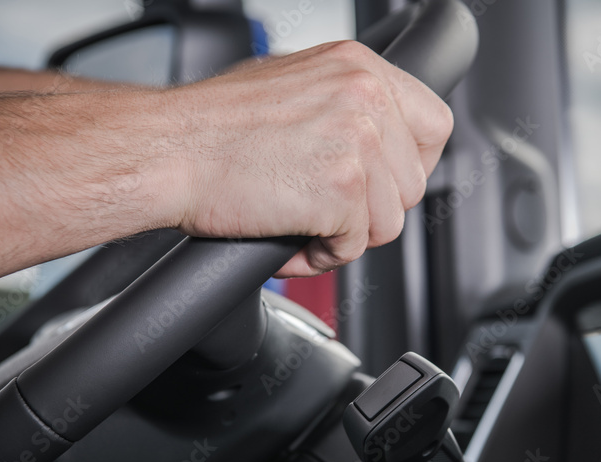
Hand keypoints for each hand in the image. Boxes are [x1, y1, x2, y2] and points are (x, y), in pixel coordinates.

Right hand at [164, 40, 453, 276]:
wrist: (167, 149)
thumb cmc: (210, 125)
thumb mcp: (293, 86)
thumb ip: (344, 108)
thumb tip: (373, 139)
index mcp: (359, 67)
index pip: (434, 125)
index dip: (411, 165)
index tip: (382, 183)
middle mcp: (365, 96)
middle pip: (413, 184)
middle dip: (372, 209)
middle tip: (324, 208)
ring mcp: (358, 142)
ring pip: (389, 222)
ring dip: (345, 235)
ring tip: (298, 221)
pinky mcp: (343, 189)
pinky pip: (355, 247)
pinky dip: (320, 255)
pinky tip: (288, 236)